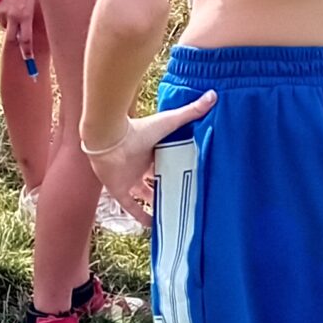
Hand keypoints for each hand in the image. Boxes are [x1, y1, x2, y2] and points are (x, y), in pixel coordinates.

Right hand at [0, 0, 37, 60]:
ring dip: (9, 24)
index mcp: (25, 16)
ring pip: (4, 26)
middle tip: (18, 43)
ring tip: (14, 12)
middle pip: (12, 38)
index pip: (26, 40)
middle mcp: (13, 16)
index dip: (27, 53)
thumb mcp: (32, 3)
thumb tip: (25, 32)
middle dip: (15, 42)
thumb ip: (28, 18)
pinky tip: (6, 6)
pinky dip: (1, 16)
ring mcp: (2, 12)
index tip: (29, 61)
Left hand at [83, 92, 215, 224]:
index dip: (177, 167)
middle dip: (168, 186)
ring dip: (157, 203)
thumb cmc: (138, 129)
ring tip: (175, 214)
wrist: (108, 139)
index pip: (166, 160)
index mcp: (151, 149)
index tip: (192, 176)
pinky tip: (155, 227)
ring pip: (145, 194)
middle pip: (156, 178)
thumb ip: (190, 112)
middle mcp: (139, 165)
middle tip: (186, 197)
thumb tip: (213, 95)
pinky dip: (142, 216)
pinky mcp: (119, 191)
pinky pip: (131, 207)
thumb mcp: (168, 122)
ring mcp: (129, 179)